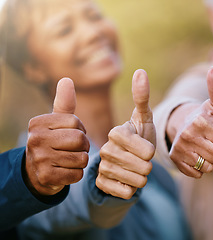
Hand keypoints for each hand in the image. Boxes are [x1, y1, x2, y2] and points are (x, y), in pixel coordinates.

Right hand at [25, 78, 89, 195]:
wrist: (36, 171)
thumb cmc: (53, 141)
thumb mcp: (57, 122)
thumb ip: (64, 103)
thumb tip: (67, 79)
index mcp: (38, 123)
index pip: (76, 122)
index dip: (80, 129)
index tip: (71, 134)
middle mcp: (35, 140)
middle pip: (80, 139)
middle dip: (83, 146)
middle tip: (74, 149)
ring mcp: (39, 160)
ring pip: (81, 158)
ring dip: (81, 161)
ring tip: (70, 159)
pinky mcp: (46, 178)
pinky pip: (77, 175)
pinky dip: (77, 174)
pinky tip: (66, 171)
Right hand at [96, 69, 154, 198]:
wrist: (127, 160)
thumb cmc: (139, 137)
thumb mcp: (144, 118)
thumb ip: (142, 97)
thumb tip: (140, 71)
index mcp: (116, 133)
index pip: (147, 151)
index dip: (151, 152)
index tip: (145, 148)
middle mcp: (106, 150)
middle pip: (143, 167)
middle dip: (148, 166)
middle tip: (140, 160)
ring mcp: (102, 168)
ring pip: (137, 182)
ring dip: (141, 178)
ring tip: (134, 169)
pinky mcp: (101, 184)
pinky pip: (127, 193)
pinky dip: (132, 189)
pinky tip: (126, 180)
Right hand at [167, 67, 212, 177]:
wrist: (185, 125)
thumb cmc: (208, 117)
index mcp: (201, 120)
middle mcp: (188, 134)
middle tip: (212, 140)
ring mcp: (180, 148)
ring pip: (210, 167)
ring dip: (211, 159)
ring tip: (204, 147)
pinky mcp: (175, 160)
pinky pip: (198, 173)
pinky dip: (200, 167)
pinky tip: (196, 154)